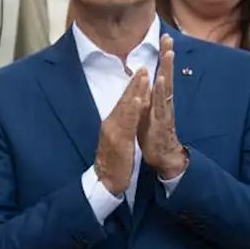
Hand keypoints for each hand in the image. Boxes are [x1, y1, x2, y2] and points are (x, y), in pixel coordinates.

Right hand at [94, 65, 150, 195]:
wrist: (105, 181)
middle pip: (124, 101)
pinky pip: (129, 123)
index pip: (123, 103)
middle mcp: (111, 124)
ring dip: (135, 92)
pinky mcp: (120, 140)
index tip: (140, 73)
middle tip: (143, 67)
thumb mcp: (117, 140)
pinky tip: (140, 100)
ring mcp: (114, 131)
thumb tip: (126, 115)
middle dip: (134, 84)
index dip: (131, 88)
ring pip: (126, 108)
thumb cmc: (114, 162)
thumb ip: (121, 127)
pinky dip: (134, 110)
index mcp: (112, 124)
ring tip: (143, 77)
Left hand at [138, 34, 186, 179]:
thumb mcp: (147, 111)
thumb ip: (148, 97)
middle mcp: (164, 101)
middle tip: (169, 37)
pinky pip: (162, 104)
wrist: (162, 155)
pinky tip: (162, 80)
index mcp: (158, 98)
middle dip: (167, 56)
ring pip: (166, 86)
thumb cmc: (153, 134)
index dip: (162, 57)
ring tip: (168, 53)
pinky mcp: (163, 120)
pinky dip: (162, 91)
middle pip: (166, 74)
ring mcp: (164, 110)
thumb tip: (145, 82)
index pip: (161, 73)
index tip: (164, 38)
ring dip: (167, 69)